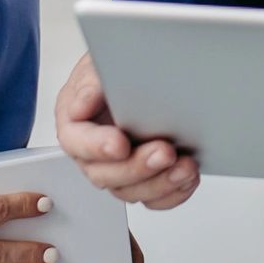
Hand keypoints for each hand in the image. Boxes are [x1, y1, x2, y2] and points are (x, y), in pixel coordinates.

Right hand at [54, 50, 199, 208]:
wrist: (142, 70)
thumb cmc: (116, 69)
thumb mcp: (99, 64)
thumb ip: (90, 83)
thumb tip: (81, 104)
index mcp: (75, 123)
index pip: (76, 143)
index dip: (97, 147)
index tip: (120, 144)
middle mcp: (93, 151)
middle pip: (105, 174)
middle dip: (137, 167)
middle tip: (164, 152)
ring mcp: (118, 168)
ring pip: (131, 191)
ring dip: (160, 183)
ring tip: (185, 167)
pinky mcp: (143, 178)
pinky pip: (154, 198)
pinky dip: (173, 193)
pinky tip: (188, 177)